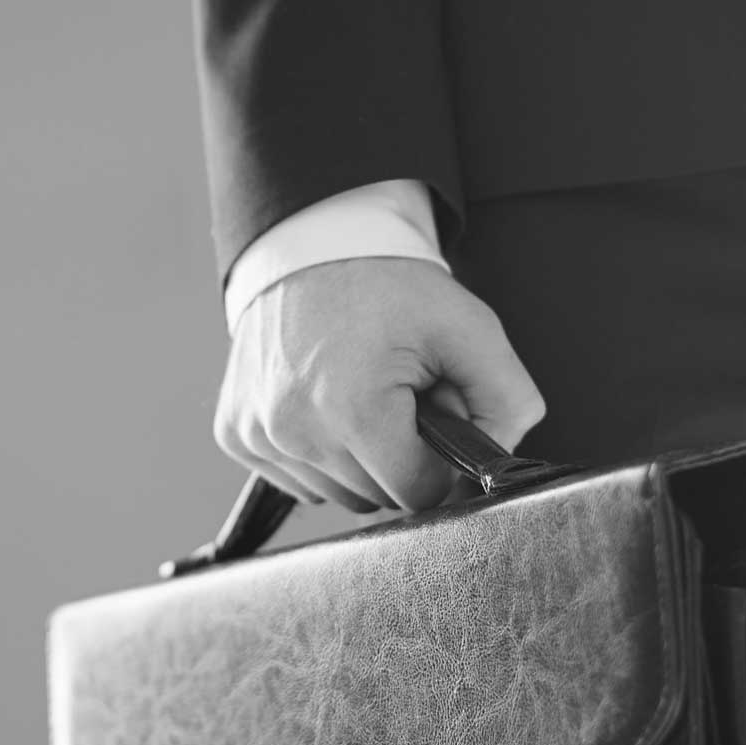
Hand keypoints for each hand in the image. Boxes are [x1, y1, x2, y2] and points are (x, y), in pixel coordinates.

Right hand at [214, 257, 546, 511]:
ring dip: (359, 460)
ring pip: (337, 495)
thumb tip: (498, 463)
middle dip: (400, 456)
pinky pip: (297, 479)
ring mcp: (258, 435)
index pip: (419, 494)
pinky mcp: (236, 434)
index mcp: (354, 412)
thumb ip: (509, 401)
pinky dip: (319, 452)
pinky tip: (325, 402)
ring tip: (362, 394)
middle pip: (378, 499)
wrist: (313, 246)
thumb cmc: (390, 287)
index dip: (440, 458)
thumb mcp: (471, 327)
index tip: (432, 410)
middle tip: (400, 394)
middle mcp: (295, 432)